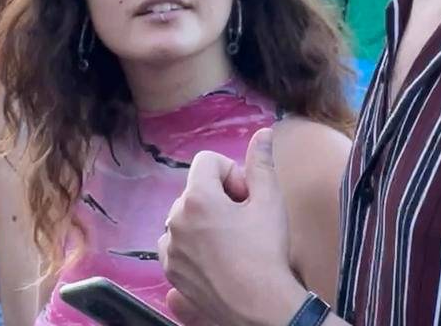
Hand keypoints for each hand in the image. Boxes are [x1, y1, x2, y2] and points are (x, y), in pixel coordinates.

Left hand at [159, 129, 306, 325]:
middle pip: (196, 188)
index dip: (231, 173)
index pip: (208, 161)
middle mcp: (175, 221)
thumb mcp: (269, 200)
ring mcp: (170, 250)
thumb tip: (263, 132)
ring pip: (186, 216)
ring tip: (231, 239)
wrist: (258, 307)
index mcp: (197, 199)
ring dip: (205, 219)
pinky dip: (192, 243)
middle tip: (244, 218)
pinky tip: (217, 256)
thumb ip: (261, 162)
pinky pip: (176, 243)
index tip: (247, 196)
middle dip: (219, 195)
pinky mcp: (171, 272)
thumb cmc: (265, 251)